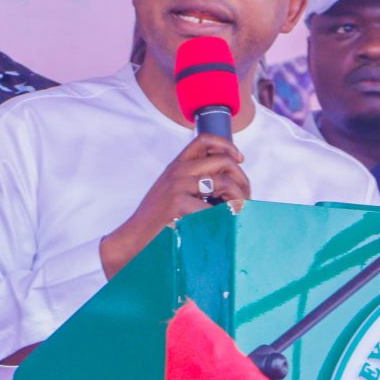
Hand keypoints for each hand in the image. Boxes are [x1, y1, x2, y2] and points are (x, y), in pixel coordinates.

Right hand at [100, 134, 249, 277]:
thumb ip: (193, 181)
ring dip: (238, 199)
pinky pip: (215, 209)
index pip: (204, 140)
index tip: (239, 158)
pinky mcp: (179, 204)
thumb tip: (229, 181)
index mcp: (177, 166)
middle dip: (242, 179)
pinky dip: (224, 218)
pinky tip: (223, 226)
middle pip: (223, 161)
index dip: (226, 145)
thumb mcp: (172, 191)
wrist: (133, 239)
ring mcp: (178, 186)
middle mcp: (178, 171)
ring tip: (238, 212)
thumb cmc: (157, 220)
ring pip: (225, 183)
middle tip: (245, 197)